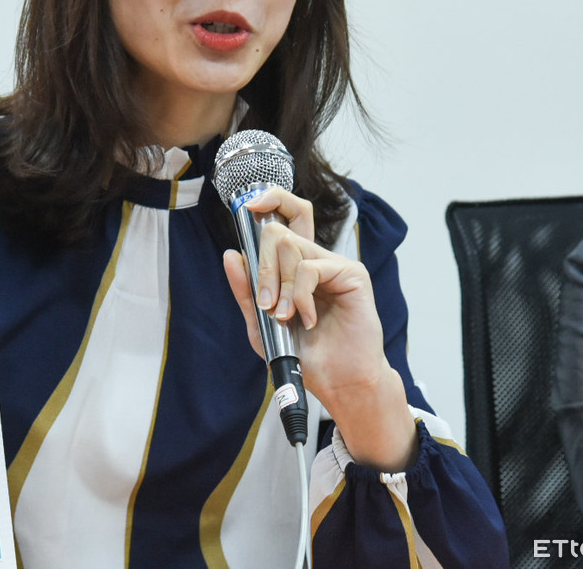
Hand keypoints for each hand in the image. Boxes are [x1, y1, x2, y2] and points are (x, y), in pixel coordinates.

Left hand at [222, 189, 416, 470]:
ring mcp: (334, 264)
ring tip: (286, 316)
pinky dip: (300, 296)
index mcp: (296, 266)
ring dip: (279, 286)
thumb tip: (231, 254)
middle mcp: (315, 259)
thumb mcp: (262, 324)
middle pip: (279, 230)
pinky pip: (309, 268)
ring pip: (290, 246)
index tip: (248, 205)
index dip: (270, 200)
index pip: (286, 216)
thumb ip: (246, 291)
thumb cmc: (304, 355)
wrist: (336, 381)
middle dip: (262, 267)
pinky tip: (308, 318)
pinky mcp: (351, 274)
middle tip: (267, 304)